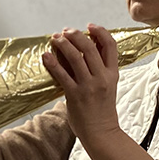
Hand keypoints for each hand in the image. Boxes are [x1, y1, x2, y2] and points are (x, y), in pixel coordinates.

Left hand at [42, 24, 120, 144]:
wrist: (101, 132)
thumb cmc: (102, 110)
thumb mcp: (108, 86)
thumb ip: (100, 69)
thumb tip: (87, 51)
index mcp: (112, 74)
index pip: (110, 45)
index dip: (100, 32)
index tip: (90, 26)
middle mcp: (102, 77)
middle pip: (90, 47)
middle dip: (76, 35)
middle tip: (66, 31)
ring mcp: (88, 86)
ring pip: (75, 57)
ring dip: (63, 44)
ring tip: (55, 38)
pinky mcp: (75, 95)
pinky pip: (62, 74)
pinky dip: (52, 63)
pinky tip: (46, 56)